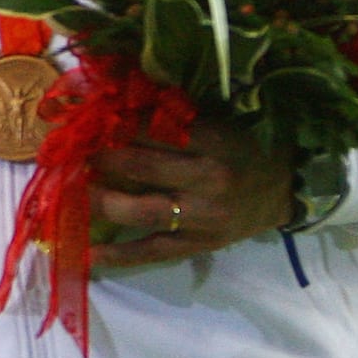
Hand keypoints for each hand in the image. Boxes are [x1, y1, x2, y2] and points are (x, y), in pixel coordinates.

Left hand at [87, 119, 294, 268]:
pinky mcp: (201, 245)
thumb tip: (114, 103)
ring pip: (143, 211)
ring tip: (68, 192)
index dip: (113, 123)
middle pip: (141, 167)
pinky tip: (87, 253)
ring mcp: (204, 217)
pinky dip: (119, 254)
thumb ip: (172, 117)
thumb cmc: (244, 147)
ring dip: (101, 201)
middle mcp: (209, 180)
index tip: (83, 119)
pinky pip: (154, 251)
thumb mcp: (217, 121)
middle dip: (100, 158)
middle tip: (68, 152)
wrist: (288, 188)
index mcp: (213, 141)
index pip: (153, 128)